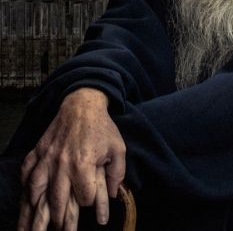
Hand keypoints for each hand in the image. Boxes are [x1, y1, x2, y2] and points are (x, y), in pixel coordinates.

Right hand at [18, 88, 125, 230]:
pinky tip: (26, 197)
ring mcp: (47, 158)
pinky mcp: (38, 151)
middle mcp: (62, 165)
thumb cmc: (102, 127)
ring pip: (36, 192)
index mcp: (83, 164)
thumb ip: (117, 174)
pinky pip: (26, 172)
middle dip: (59, 220)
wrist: (82, 104)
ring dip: (33, 212)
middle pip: (57, 202)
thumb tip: (113, 196)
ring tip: (32, 228)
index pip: (84, 197)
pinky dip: (25, 186)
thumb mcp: (118, 149)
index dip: (89, 201)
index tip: (89, 199)